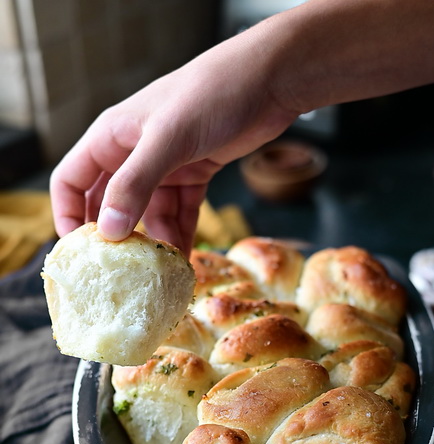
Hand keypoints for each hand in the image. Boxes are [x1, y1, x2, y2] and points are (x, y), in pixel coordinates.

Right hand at [50, 24, 297, 254]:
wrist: (268, 81)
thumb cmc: (212, 94)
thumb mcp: (168, 139)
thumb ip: (135, 183)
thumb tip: (109, 231)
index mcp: (112, 137)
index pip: (71, 181)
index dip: (68, 216)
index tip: (78, 253)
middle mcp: (133, 153)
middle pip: (110, 204)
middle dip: (115, 239)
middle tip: (119, 275)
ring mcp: (165, 166)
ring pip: (149, 215)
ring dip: (154, 244)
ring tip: (158, 276)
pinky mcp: (195, 174)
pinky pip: (180, 214)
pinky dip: (181, 236)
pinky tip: (184, 262)